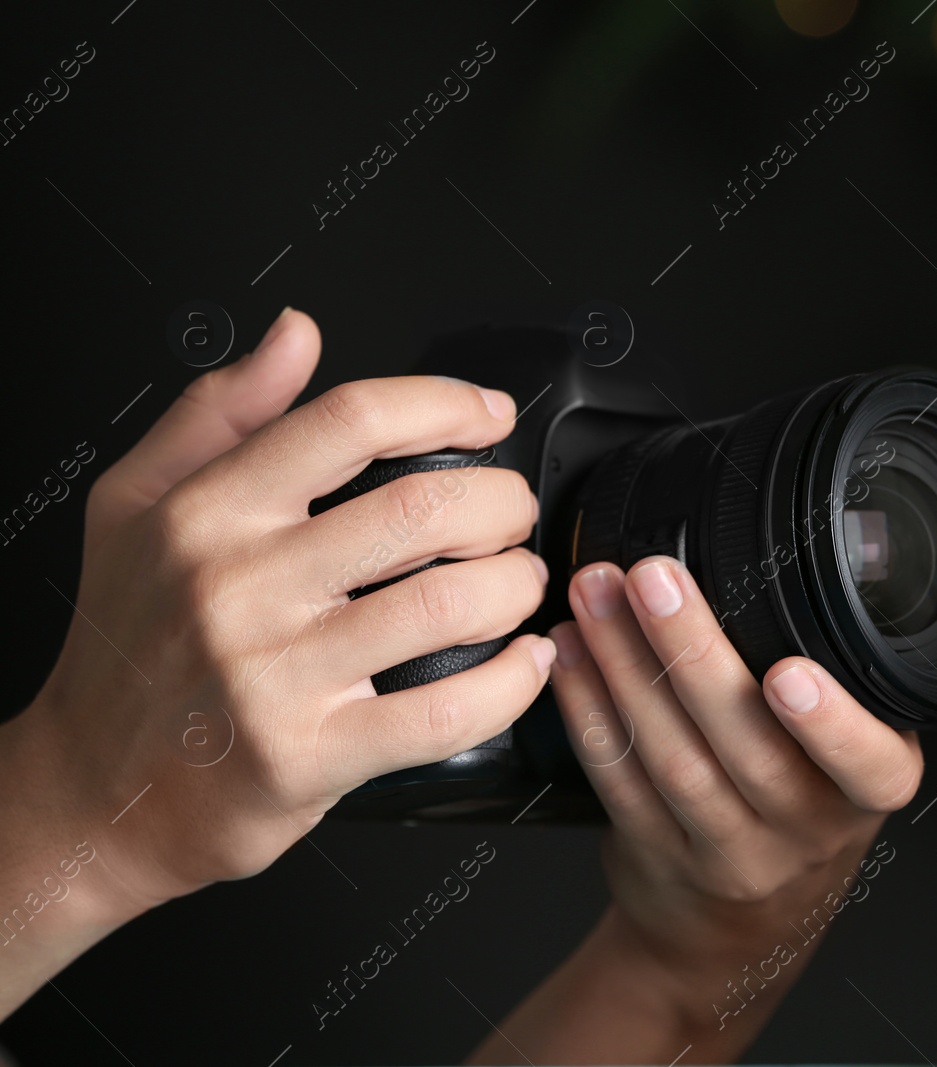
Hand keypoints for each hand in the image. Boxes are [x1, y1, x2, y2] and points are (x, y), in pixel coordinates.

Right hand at [3, 308, 556, 926]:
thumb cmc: (126, 647)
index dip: (445, 404)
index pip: (349, 421)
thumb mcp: (136, 508)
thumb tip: (295, 334)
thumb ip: (218, 413)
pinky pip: (445, 714)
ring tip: (518, 583)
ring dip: (514, 586)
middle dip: (501, 502)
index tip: (492, 414)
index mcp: (204, 513)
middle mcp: (238, 586)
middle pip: (421, 507)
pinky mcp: (309, 757)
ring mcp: (274, 675)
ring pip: (447, 605)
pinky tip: (526, 663)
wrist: (94, 793)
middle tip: (514, 514)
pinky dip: (511, 683)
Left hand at [474, 555, 923, 1062]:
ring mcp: (728, 852)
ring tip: (597, 597)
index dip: (831, 723)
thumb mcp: (851, 767)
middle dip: (692, 652)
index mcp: (867, 793)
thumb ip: (842, 693)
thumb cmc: (802, 816)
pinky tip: (571, 655)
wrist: (735, 935)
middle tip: (654, 578)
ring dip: (626, 668)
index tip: (790, 673)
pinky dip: (588, 711)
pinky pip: (619, 779)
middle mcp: (803, 829)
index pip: (866, 765)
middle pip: (746, 746)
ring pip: (673, 758)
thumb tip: (782, 564)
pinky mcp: (658, 854)